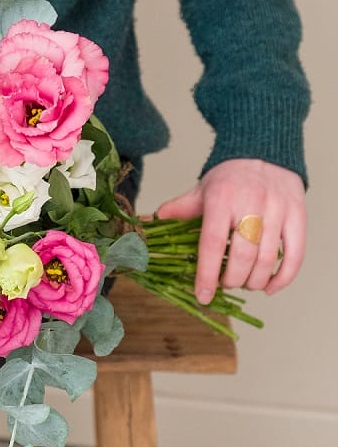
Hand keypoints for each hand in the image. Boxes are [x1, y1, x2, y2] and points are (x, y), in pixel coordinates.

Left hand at [155, 159, 305, 303]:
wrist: (263, 150)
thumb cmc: (229, 176)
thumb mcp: (200, 189)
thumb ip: (178, 209)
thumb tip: (149, 223)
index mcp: (220, 199)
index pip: (212, 244)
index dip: (207, 274)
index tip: (203, 295)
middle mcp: (250, 205)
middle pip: (242, 256)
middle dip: (231, 280)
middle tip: (224, 284)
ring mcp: (277, 211)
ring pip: (268, 259)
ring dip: (254, 281)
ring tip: (243, 283)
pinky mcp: (297, 216)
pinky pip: (294, 255)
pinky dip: (283, 277)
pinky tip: (269, 287)